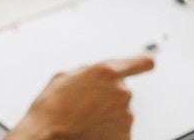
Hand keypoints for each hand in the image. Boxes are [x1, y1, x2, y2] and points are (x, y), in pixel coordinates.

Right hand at [7, 54, 154, 139]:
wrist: (47, 137)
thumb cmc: (51, 109)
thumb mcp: (63, 77)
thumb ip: (87, 71)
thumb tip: (93, 74)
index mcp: (107, 72)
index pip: (142, 61)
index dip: (142, 62)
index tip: (146, 63)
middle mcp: (122, 92)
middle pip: (122, 92)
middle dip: (107, 97)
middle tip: (86, 105)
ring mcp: (125, 117)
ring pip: (120, 112)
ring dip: (106, 115)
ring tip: (83, 121)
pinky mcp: (125, 137)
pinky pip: (119, 130)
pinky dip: (107, 132)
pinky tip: (89, 131)